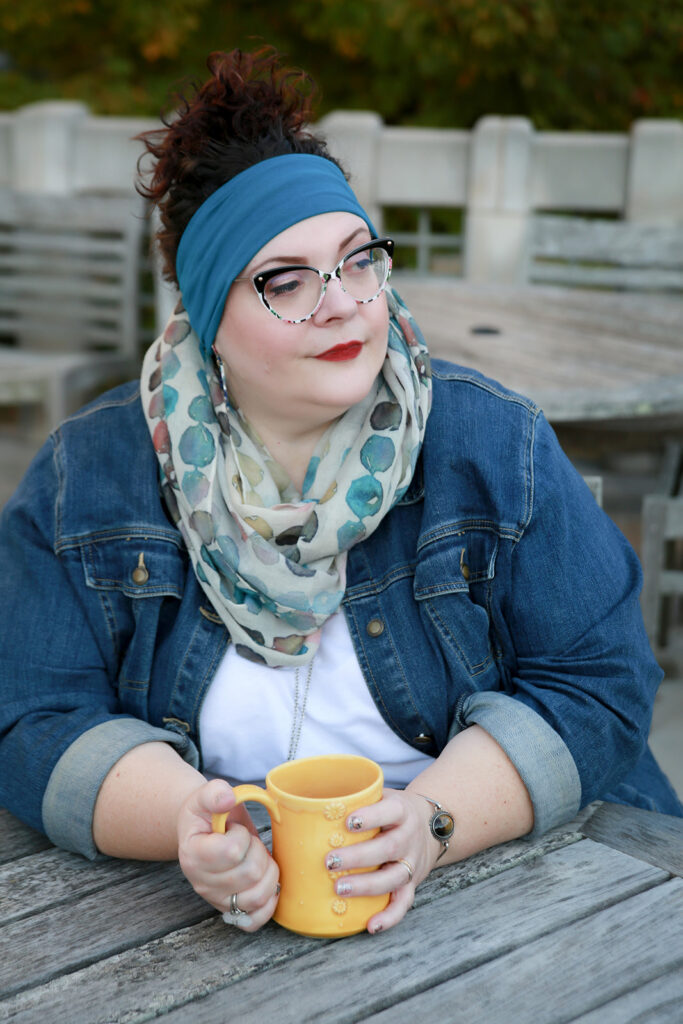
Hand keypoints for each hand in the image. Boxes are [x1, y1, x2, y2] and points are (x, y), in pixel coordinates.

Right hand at [177, 779, 279, 931]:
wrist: (201, 832)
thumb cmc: (205, 814)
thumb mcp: (204, 795)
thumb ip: (215, 792)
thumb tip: (228, 798)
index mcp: (193, 854)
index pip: (232, 851)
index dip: (242, 836)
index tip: (234, 829)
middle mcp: (202, 882)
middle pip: (250, 873)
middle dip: (259, 851)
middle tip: (248, 842)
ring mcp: (216, 899)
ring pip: (258, 896)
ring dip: (269, 873)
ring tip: (258, 859)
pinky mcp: (230, 910)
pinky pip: (253, 921)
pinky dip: (268, 905)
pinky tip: (268, 885)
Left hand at [323, 788, 439, 933]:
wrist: (429, 824)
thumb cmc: (389, 810)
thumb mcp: (379, 794)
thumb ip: (351, 797)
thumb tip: (298, 801)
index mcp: (401, 810)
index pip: (391, 811)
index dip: (371, 816)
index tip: (347, 821)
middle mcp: (409, 837)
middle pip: (389, 847)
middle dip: (359, 857)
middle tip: (330, 861)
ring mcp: (412, 862)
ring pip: (395, 877)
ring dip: (367, 886)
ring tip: (339, 889)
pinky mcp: (412, 883)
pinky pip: (404, 903)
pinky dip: (389, 916)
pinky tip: (370, 925)